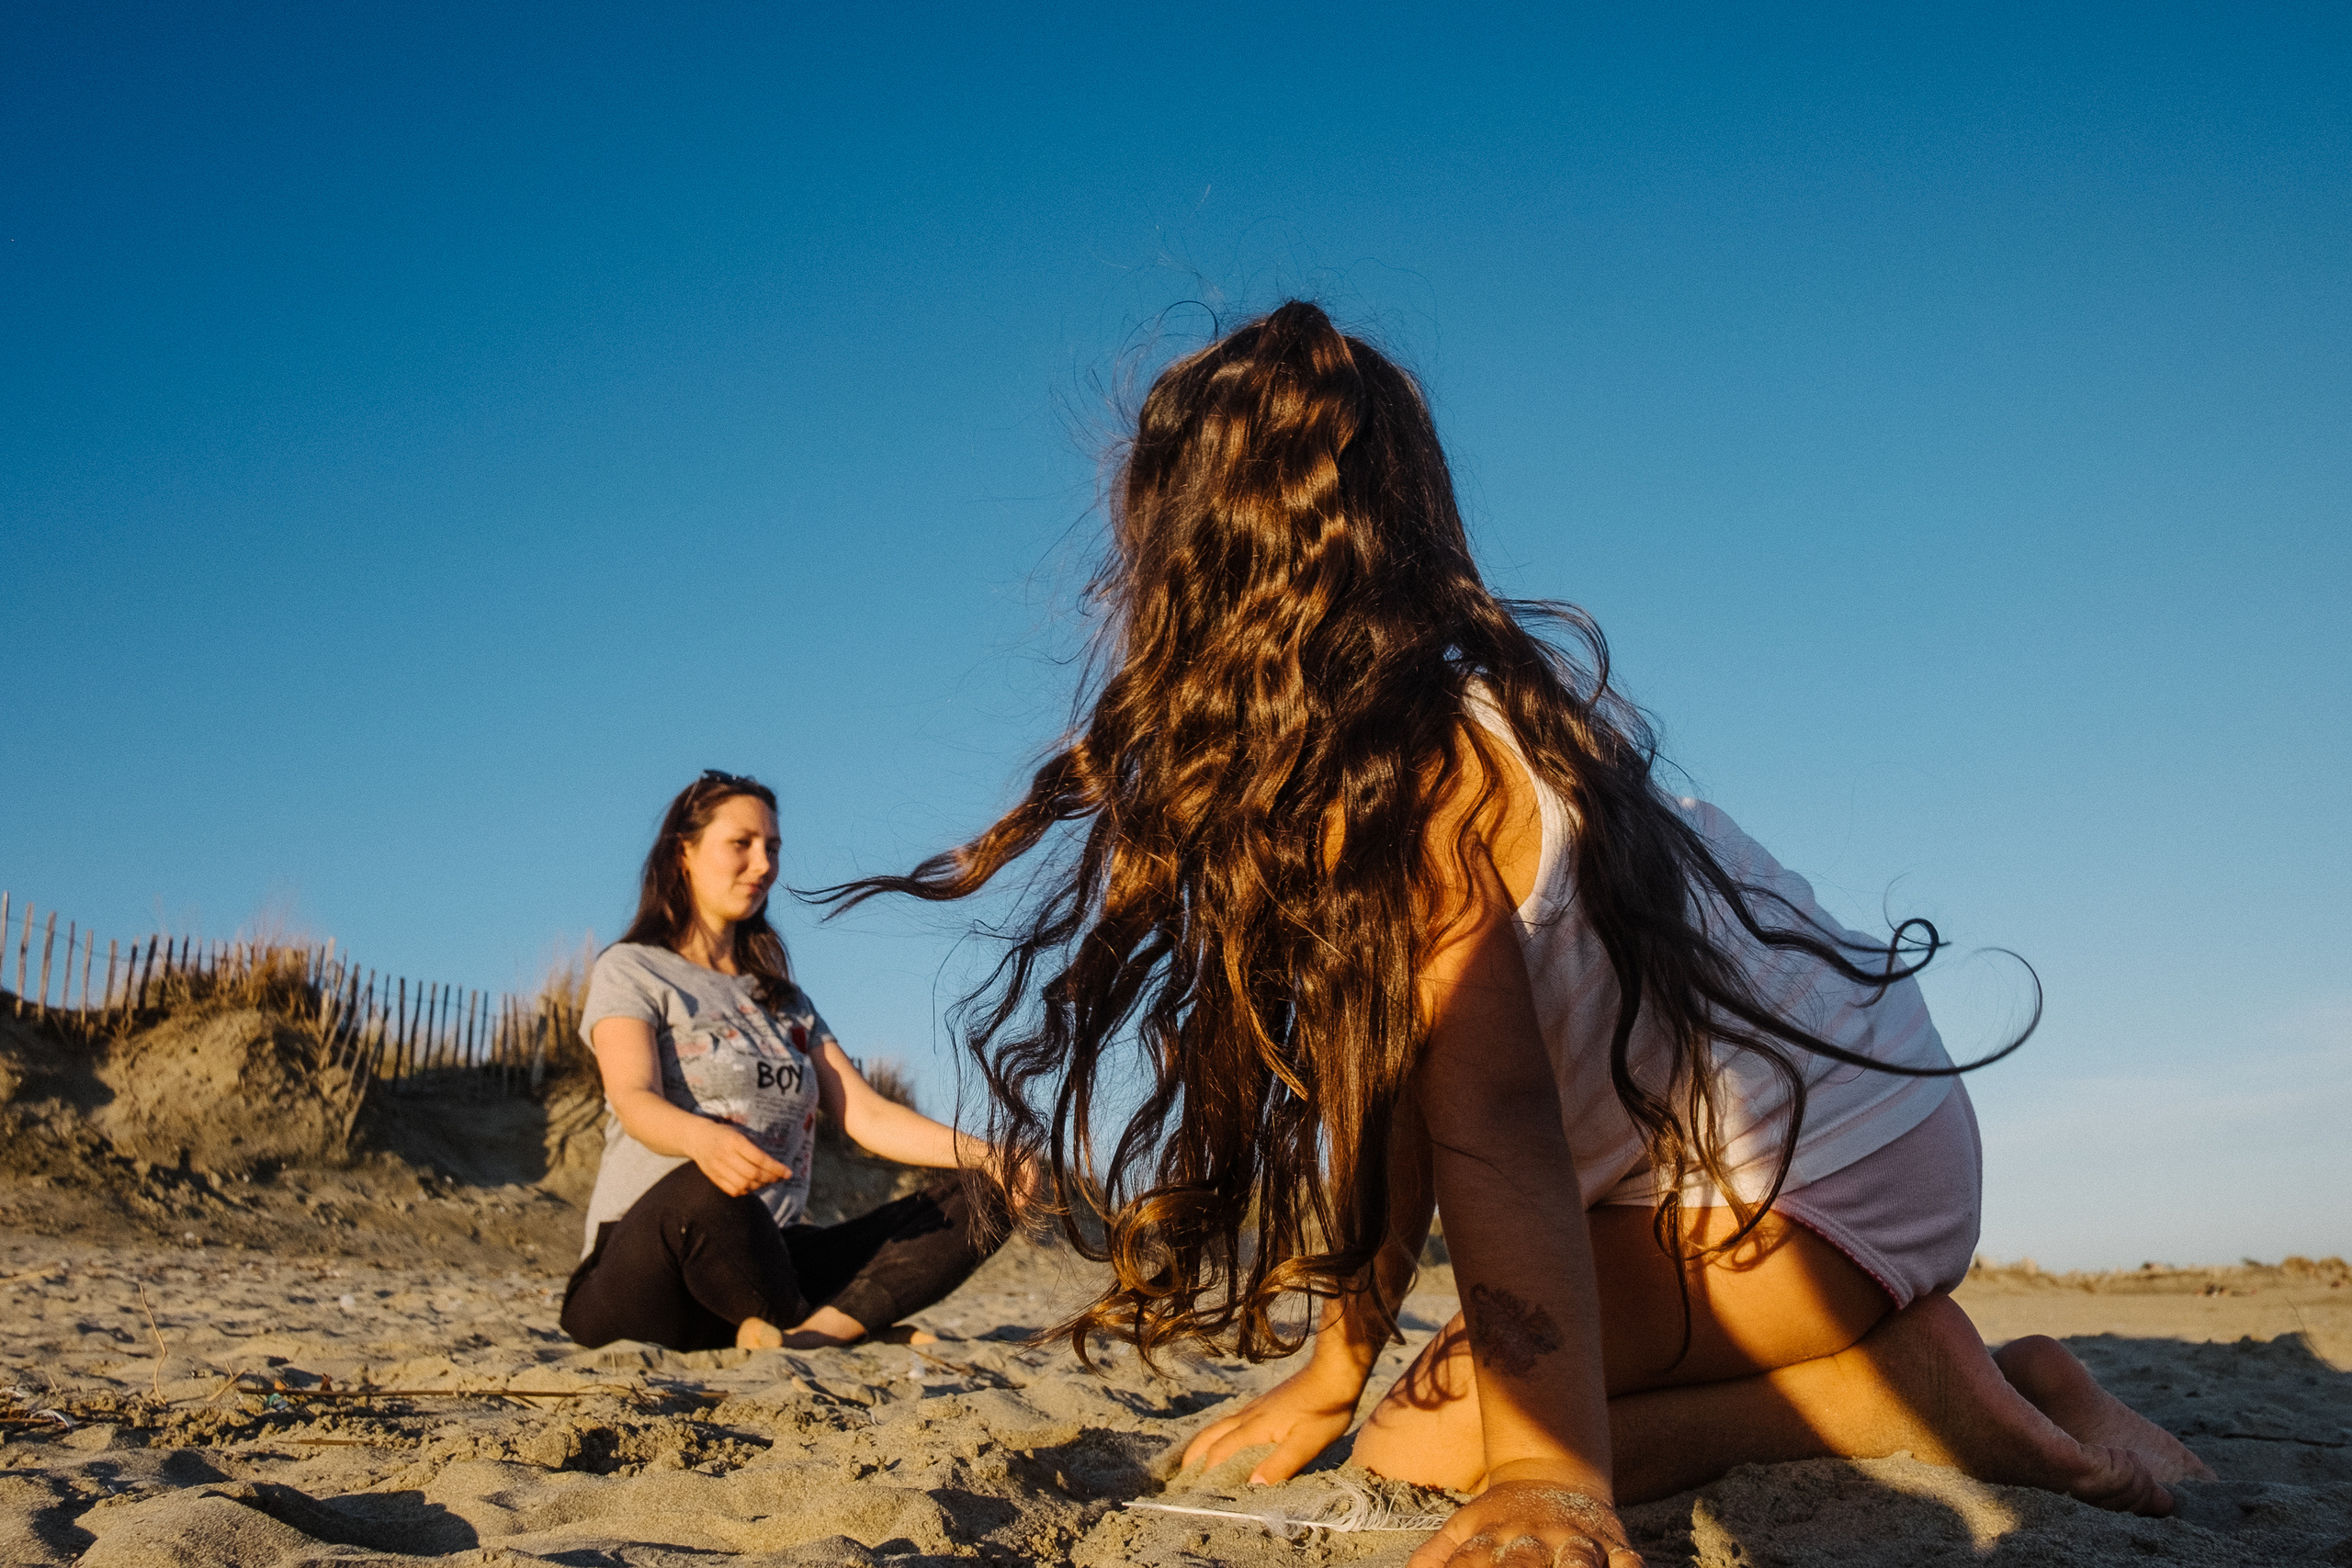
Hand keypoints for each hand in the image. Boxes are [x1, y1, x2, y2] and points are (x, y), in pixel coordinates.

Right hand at [691, 1121, 792, 1196]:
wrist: (697, 1138)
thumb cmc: (723, 1134)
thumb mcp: (739, 1133)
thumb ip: (754, 1147)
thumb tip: (775, 1164)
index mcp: (734, 1141)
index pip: (759, 1158)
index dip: (776, 1168)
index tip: (788, 1173)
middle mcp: (725, 1155)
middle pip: (753, 1174)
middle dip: (770, 1178)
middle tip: (780, 1178)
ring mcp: (718, 1168)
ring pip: (744, 1185)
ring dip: (760, 1186)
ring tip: (768, 1182)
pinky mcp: (713, 1178)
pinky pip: (733, 1190)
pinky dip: (747, 1191)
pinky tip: (754, 1186)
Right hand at [1181, 1361, 1362, 1483]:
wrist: (1334, 1372)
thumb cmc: (1325, 1409)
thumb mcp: (1307, 1443)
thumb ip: (1280, 1464)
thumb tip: (1253, 1486)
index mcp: (1254, 1428)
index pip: (1219, 1454)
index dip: (1206, 1476)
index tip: (1196, 1497)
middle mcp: (1248, 1417)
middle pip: (1209, 1437)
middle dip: (1192, 1459)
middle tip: (1181, 1480)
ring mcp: (1254, 1408)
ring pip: (1217, 1427)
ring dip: (1201, 1446)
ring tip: (1193, 1464)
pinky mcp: (1263, 1405)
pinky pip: (1229, 1422)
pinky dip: (1217, 1436)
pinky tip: (1225, 1442)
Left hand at [1405, 1478, 1644, 1567]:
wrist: (1553, 1472)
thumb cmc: (1500, 1516)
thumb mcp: (1461, 1529)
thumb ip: (1435, 1557)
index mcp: (1492, 1537)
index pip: (1472, 1564)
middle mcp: (1533, 1537)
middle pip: (1525, 1563)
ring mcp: (1574, 1537)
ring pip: (1579, 1557)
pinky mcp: (1613, 1542)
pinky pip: (1627, 1558)